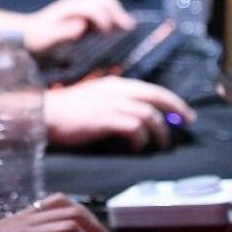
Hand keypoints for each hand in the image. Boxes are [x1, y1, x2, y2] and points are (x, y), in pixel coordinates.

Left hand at [20, 0, 133, 54]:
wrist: (26, 33)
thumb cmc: (36, 38)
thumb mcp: (46, 38)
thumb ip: (63, 32)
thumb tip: (82, 26)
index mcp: (69, 8)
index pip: (93, 6)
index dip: (103, 18)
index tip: (107, 33)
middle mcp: (76, 4)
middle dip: (117, 11)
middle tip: (128, 28)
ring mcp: (79, 6)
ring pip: (104, 1)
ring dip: (117, 12)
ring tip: (127, 28)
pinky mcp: (82, 13)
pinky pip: (101, 8)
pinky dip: (112, 16)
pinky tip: (117, 28)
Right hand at [46, 76, 196, 151]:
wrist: (43, 114)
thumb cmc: (66, 111)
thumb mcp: (94, 98)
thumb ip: (114, 102)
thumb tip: (136, 116)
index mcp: (115, 84)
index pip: (151, 89)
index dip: (172, 100)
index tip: (184, 112)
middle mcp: (116, 90)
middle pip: (156, 96)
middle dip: (176, 109)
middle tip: (187, 122)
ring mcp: (110, 103)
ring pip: (148, 114)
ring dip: (159, 131)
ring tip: (160, 145)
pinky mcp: (104, 119)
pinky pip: (134, 128)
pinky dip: (140, 139)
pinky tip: (137, 148)